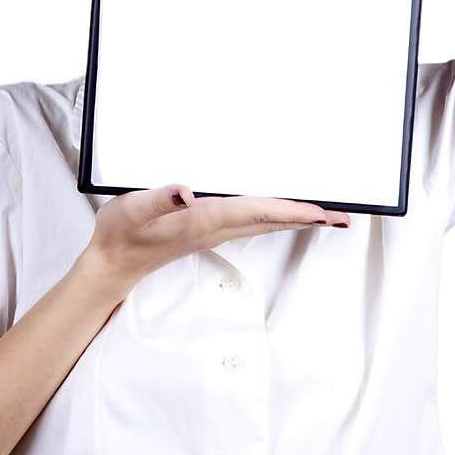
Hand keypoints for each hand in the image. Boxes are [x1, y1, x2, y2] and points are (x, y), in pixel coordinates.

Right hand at [80, 184, 350, 296]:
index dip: (291, 210)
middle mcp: (216, 228)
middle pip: (271, 222)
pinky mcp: (208, 230)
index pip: (257, 212)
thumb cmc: (120, 233)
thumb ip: (158, 199)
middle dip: (307, 218)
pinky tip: (282, 212)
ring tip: (326, 215)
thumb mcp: (131, 209)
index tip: (322, 212)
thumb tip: (186, 191)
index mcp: (203, 219)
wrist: (111, 264)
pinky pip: (253, 223)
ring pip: (265, 224)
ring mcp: (214, 232)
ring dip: (296, 219)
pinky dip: (276, 217)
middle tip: (343, 216)